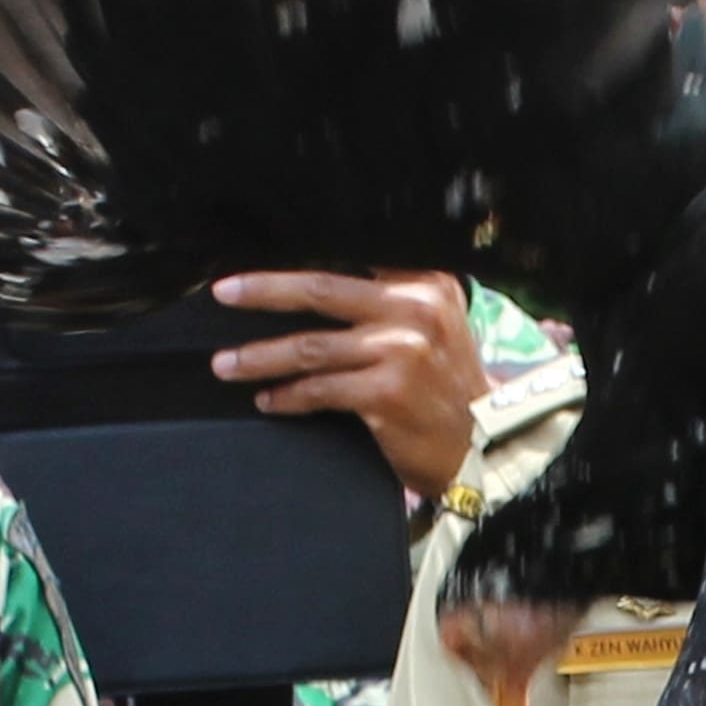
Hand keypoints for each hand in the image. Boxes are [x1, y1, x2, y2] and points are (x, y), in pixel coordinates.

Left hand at [212, 269, 487, 499]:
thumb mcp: (433, 323)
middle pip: (320, 291)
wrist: (482, 444)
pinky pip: (319, 390)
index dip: (297, 264)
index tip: (255, 270)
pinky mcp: (386, 393)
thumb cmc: (445, 385)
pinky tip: (267, 399)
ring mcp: (401, 352)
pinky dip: (286, 396)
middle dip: (262, 291)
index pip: (348, 262)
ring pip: (310, 347)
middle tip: (223, 293)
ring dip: (259, 357)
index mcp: (425, 281)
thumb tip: (309, 284)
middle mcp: (415, 309)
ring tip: (226, 364)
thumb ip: (389, 298)